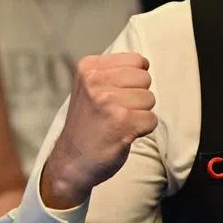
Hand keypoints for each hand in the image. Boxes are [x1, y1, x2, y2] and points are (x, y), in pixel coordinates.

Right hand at [40, 54, 157, 209]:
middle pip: (145, 79)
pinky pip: (151, 119)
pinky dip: (142, 130)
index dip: (134, 80)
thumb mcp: (89, 88)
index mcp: (88, 67)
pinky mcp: (121, 122)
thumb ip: (113, 72)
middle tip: (117, 112)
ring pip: (150, 99)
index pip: (136, 60)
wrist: (71, 162)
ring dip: (140, 114)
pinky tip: (123, 134)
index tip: (116, 95)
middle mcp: (95, 81)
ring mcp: (108, 101)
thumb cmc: (87, 124)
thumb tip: (144, 63)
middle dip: (138, 97)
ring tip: (118, 123)